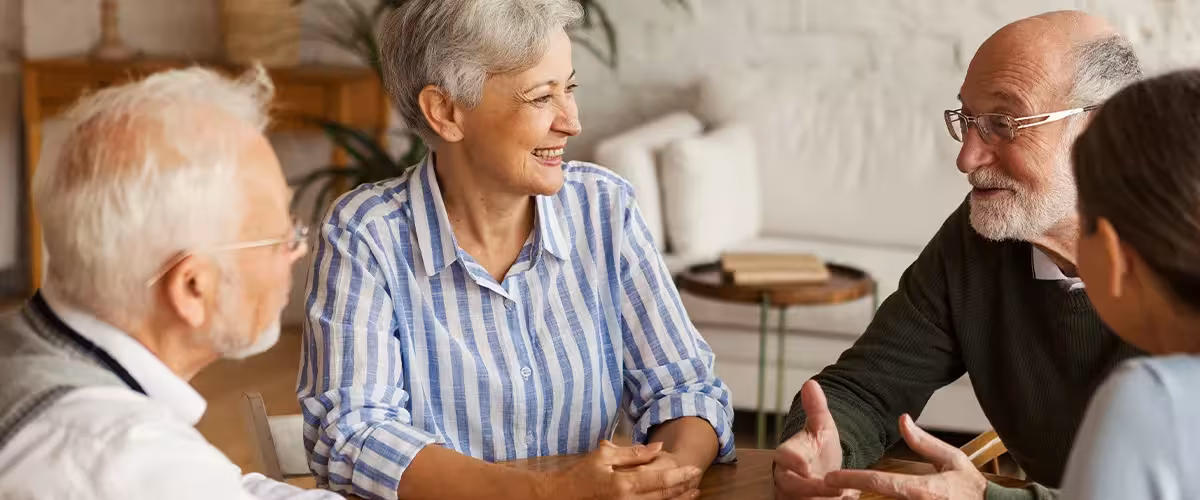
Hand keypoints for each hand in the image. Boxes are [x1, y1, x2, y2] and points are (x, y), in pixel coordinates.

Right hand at [544, 441, 702, 499]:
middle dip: (684, 488)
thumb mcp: (604, 456)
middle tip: (698, 478)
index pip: (660, 480)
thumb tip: (658, 448)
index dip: (680, 475)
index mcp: (622, 485)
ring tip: (693, 493)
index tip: (695, 468)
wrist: (559, 497)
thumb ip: (633, 453)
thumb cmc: (580, 475)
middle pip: (664, 496)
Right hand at [774, 380, 853, 498]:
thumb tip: (811, 383)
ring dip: (825, 499)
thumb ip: (817, 407)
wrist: (822, 470)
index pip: (783, 456)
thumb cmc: (820, 448)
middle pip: (792, 486)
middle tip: (839, 490)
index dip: (793, 461)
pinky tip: (844, 499)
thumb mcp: (822, 427)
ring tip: (846, 495)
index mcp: (787, 454)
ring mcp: (790, 495)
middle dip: (815, 489)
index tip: (806, 465)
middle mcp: (784, 477)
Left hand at [823, 414, 985, 499]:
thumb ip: (923, 442)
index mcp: (920, 490)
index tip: (830, 477)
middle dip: (852, 499)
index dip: (850, 478)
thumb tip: (903, 420)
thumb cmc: (972, 488)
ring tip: (844, 499)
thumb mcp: (952, 459)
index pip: (877, 481)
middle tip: (830, 494)